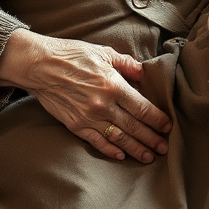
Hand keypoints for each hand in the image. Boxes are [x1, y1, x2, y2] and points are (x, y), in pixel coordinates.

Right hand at [0, 29, 171, 163]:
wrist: (40, 65)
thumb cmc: (72, 55)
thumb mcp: (103, 52)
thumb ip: (126, 63)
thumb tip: (142, 72)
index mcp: (113, 85)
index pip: (142, 107)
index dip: (157, 119)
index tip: (167, 126)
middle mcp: (104, 104)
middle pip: (134, 126)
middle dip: (152, 138)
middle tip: (165, 147)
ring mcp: (89, 117)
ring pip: (119, 138)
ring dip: (136, 149)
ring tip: (149, 156)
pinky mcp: (76, 125)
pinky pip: (97, 142)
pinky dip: (111, 151)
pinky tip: (122, 156)